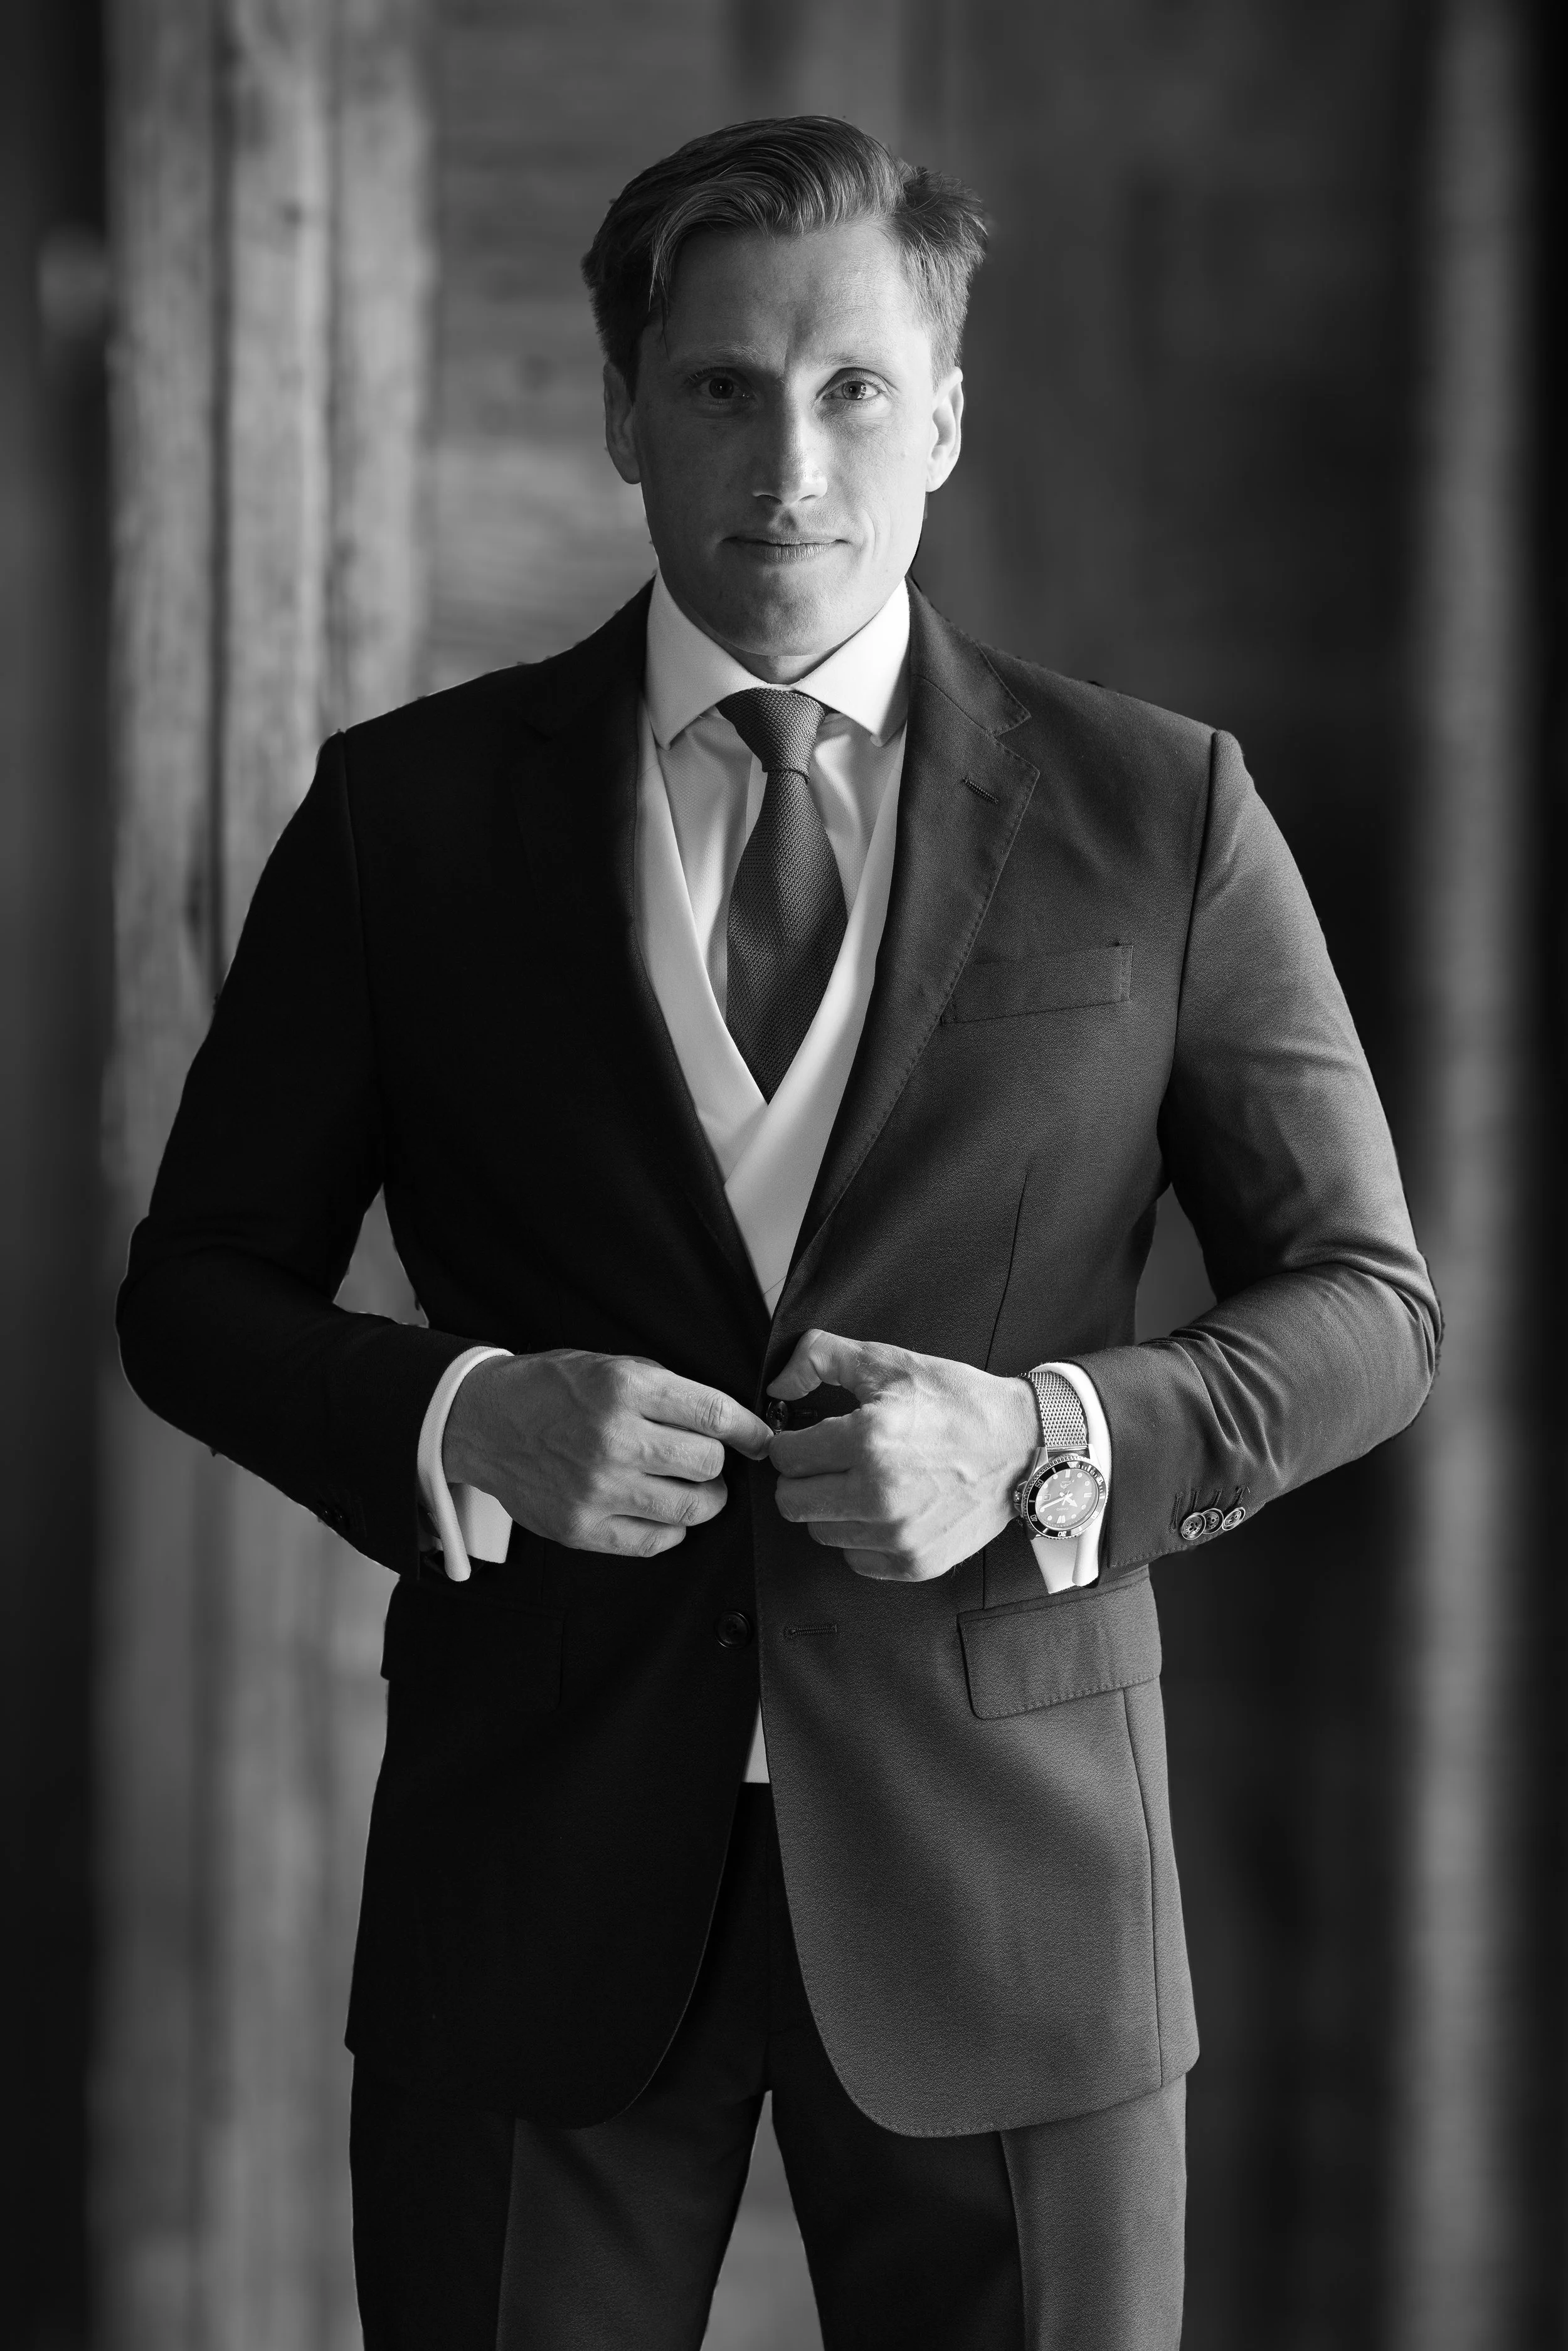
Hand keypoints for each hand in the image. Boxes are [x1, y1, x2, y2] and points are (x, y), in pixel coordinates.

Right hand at [443, 1351, 772, 1559]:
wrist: (484, 1421)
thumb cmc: (551, 1390)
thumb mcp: (611, 1365)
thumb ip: (666, 1391)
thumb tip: (729, 1422)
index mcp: (625, 1388)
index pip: (714, 1416)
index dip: (750, 1430)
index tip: (761, 1440)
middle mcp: (613, 1438)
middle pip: (709, 1463)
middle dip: (718, 1462)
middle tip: (707, 1461)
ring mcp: (597, 1488)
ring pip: (690, 1507)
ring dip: (703, 1499)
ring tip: (693, 1489)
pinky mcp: (581, 1527)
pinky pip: (655, 1541)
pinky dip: (670, 1529)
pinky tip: (660, 1511)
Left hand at [767, 1329, 1039, 1581]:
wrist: (1022, 1444)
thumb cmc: (957, 1403)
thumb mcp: (889, 1362)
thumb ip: (820, 1357)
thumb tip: (779, 1383)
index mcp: (867, 1440)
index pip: (785, 1456)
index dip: (790, 1441)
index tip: (806, 1437)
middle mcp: (878, 1494)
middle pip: (791, 1502)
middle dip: (801, 1477)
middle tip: (826, 1461)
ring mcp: (897, 1535)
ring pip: (820, 1531)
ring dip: (831, 1507)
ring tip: (861, 1481)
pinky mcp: (914, 1562)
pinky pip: (854, 1558)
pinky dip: (860, 1535)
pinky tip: (883, 1508)